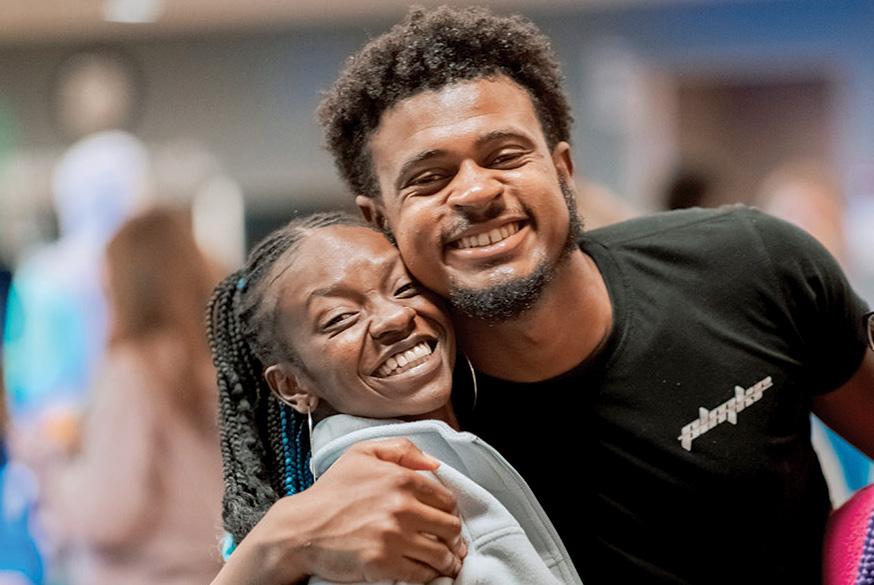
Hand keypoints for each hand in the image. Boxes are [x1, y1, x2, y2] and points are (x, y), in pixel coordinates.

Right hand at [228, 438, 466, 584]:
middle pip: (449, 528)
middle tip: (452, 546)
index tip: (447, 522)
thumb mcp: (362, 453)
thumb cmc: (330, 491)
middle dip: (453, 539)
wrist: (300, 528)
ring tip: (446, 564)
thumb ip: (402, 449)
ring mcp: (393, 537)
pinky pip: (421, 575)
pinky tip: (427, 574)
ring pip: (440, 554)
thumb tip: (434, 463)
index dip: (450, 513)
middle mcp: (401, 506)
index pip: (447, 500)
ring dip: (447, 561)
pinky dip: (429, 576)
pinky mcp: (383, 564)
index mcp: (401, 479)